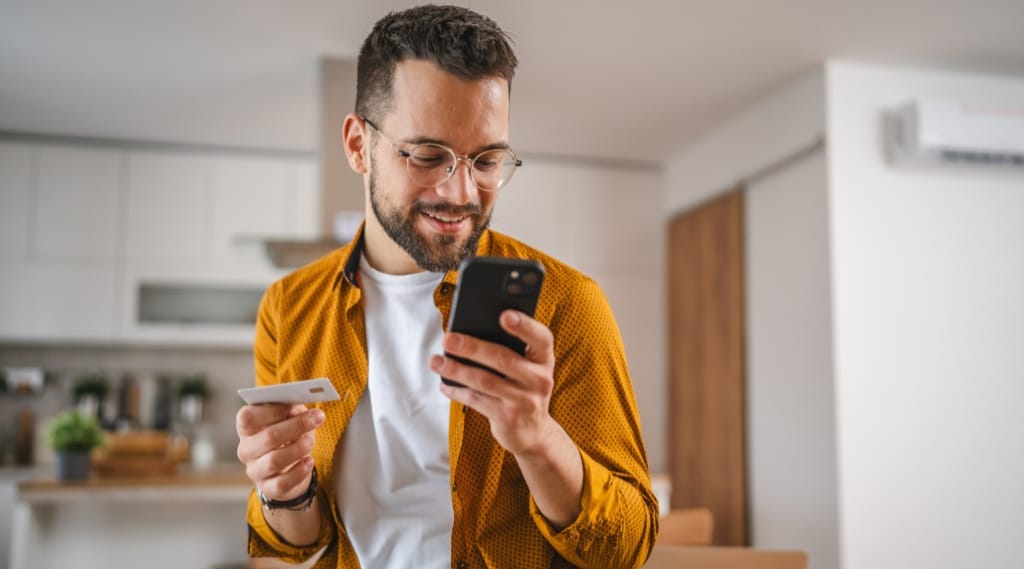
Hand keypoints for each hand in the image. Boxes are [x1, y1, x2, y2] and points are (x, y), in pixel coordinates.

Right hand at [236, 403, 324, 501]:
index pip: (247, 417)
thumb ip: (291, 408)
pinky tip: (309, 461)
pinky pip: (282, 484)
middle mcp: (246, 450)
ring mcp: (255, 471)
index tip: (295, 403)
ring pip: (275, 460)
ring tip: (311, 440)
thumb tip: (299, 403)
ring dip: (298, 448)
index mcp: (246, 429)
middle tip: (317, 417)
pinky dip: (299, 472)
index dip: (272, 409)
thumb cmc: (288, 435)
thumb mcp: (289, 418)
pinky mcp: (268, 488)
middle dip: (296, 425)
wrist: (289, 467)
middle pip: (268, 437)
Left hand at [431, 309, 557, 455]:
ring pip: (485, 381)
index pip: (541, 338)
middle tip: (449, 339)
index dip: (524, 325)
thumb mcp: (529, 368)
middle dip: (472, 347)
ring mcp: (525, 400)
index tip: (504, 315)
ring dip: (457, 370)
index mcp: (544, 359)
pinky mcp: (508, 418)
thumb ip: (511, 349)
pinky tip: (444, 384)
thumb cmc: (524, 388)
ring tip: (436, 361)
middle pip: (503, 358)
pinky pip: (477, 400)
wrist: (533, 431)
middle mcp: (539, 379)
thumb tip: (470, 331)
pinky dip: (457, 391)